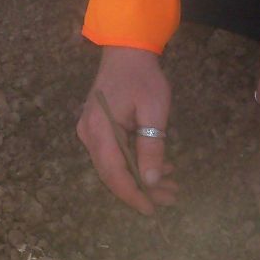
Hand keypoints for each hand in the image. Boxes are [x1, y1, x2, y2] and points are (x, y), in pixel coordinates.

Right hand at [77, 46, 177, 213]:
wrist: (126, 50)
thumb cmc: (143, 77)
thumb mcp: (155, 110)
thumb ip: (152, 146)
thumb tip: (152, 180)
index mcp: (100, 130)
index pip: (114, 173)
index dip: (132, 194)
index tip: (152, 209)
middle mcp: (88, 134)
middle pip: (112, 174)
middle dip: (141, 189)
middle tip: (170, 198)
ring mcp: (90, 132)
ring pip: (114, 166)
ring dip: (141, 178)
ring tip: (170, 185)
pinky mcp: (97, 129)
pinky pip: (114, 155)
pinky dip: (135, 164)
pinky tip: (158, 166)